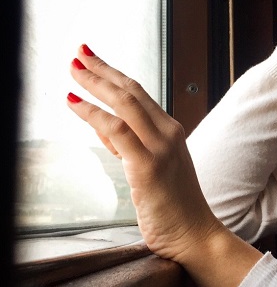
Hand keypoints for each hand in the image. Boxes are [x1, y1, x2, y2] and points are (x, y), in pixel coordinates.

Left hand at [66, 44, 221, 263]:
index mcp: (170, 131)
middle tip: (78, 53)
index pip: (138, 94)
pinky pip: (117, 131)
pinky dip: (93, 114)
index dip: (113, 74)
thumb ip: (127, 145)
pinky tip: (74, 103)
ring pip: (125, 104)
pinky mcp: (148, 166)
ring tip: (73, 71)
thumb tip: (101, 125)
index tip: (91, 59)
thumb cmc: (173, 206)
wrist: (194, 234)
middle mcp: (168, 133)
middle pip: (131, 91)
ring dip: (95, 84)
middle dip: (102, 69)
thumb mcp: (147, 169)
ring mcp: (160, 148)